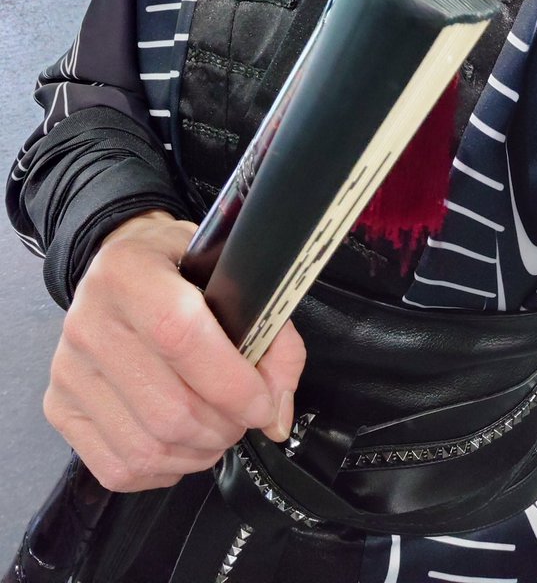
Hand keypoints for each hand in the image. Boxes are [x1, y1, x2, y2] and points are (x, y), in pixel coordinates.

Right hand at [43, 210, 305, 491]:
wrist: (122, 268)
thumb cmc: (181, 270)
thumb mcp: (231, 272)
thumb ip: (270, 334)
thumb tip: (276, 415)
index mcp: (127, 271)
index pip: (179, 335)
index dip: (232, 382)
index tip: (264, 401)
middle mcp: (87, 320)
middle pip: (168, 408)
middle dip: (226, 426)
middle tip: (246, 415)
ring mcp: (68, 368)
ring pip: (148, 447)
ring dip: (201, 451)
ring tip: (219, 427)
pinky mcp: (60, 408)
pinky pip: (120, 468)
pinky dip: (166, 468)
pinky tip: (184, 442)